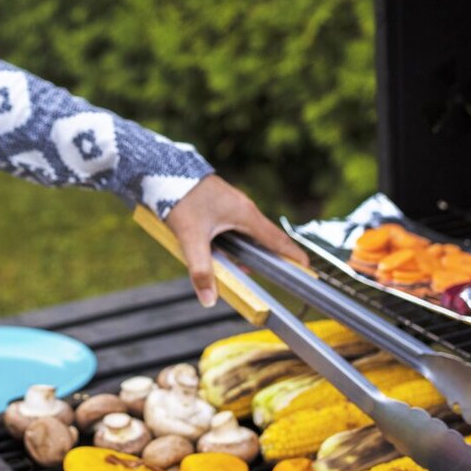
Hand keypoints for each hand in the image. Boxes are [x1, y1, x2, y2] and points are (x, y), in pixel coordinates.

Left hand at [165, 174, 308, 306]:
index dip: (293, 255)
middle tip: (274, 275)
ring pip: (247, 234)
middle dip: (269, 258)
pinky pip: (233, 227)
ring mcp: (232, 205)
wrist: (164, 170)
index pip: (277, 239)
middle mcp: (244, 208)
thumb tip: (209, 299)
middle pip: (264, 238)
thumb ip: (200, 269)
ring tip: (239, 269)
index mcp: (245, 214)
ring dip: (246, 252)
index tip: (307, 269)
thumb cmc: (180, 199)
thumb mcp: (191, 238)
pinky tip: (219, 252)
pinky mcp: (219, 204)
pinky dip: (233, 242)